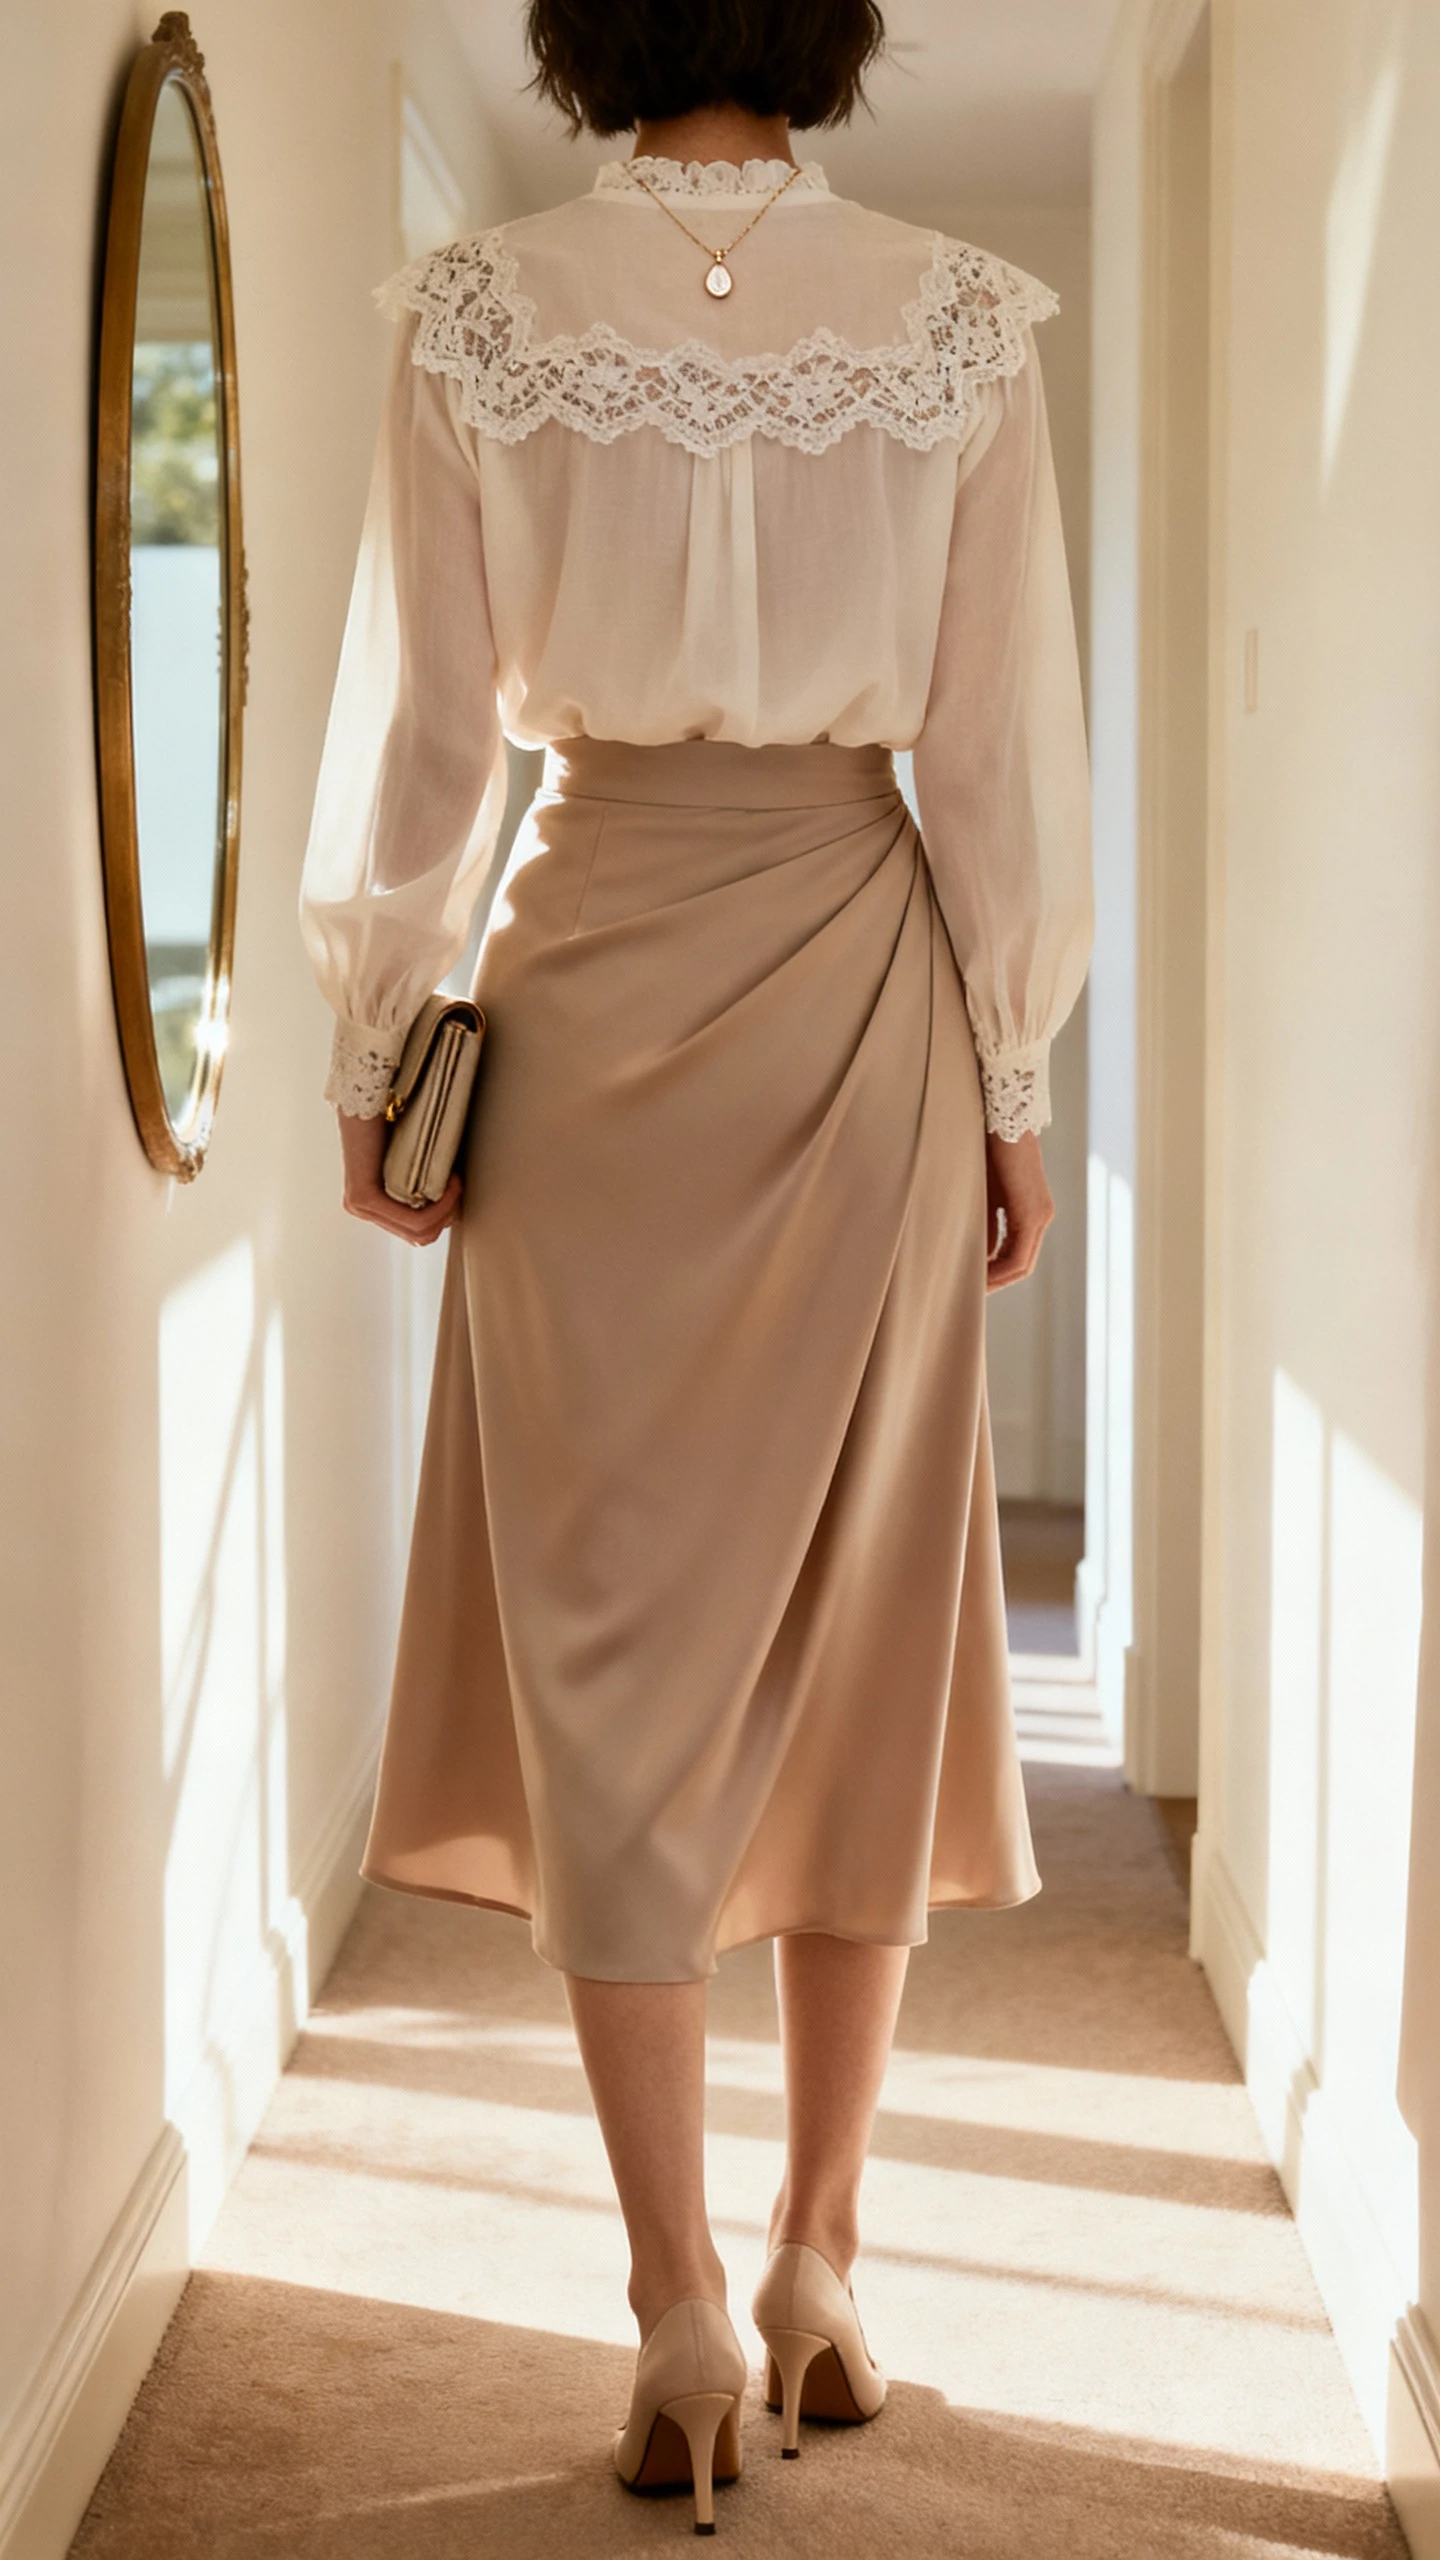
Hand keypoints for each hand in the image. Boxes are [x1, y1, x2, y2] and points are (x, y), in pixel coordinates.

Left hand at [336, 1110, 460, 1244]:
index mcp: (372, 1203)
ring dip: (447, 1209)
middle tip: (457, 1187)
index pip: (416, 1231)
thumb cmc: (392, 1117)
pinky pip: (414, 1220)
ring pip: (419, 1232)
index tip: (455, 1186)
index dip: (444, 1215)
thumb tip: (450, 1199)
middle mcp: (362, 1209)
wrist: (369, 1094)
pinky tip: (450, 1182)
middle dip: (448, 1216)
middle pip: (420, 1236)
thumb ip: (418, 1181)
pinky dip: (440, 1205)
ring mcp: (359, 1206)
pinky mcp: (363, 1198)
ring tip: (454, 1182)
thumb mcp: (408, 1158)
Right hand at [985, 1129, 1052, 1289]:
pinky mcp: (1032, 1211)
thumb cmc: (986, 1148)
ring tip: (971, 1287)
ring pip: (1021, 1263)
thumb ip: (985, 1225)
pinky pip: (1017, 1253)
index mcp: (1032, 1212)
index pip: (1017, 1258)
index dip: (996, 1276)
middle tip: (969, 1292)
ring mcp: (1040, 1214)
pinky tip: (976, 1270)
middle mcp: (1042, 1217)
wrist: (999, 1115)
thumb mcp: (983, 1194)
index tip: (972, 1283)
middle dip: (996, 1282)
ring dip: (996, 1278)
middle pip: (1022, 1266)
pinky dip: (997, 1267)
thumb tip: (979, 1255)